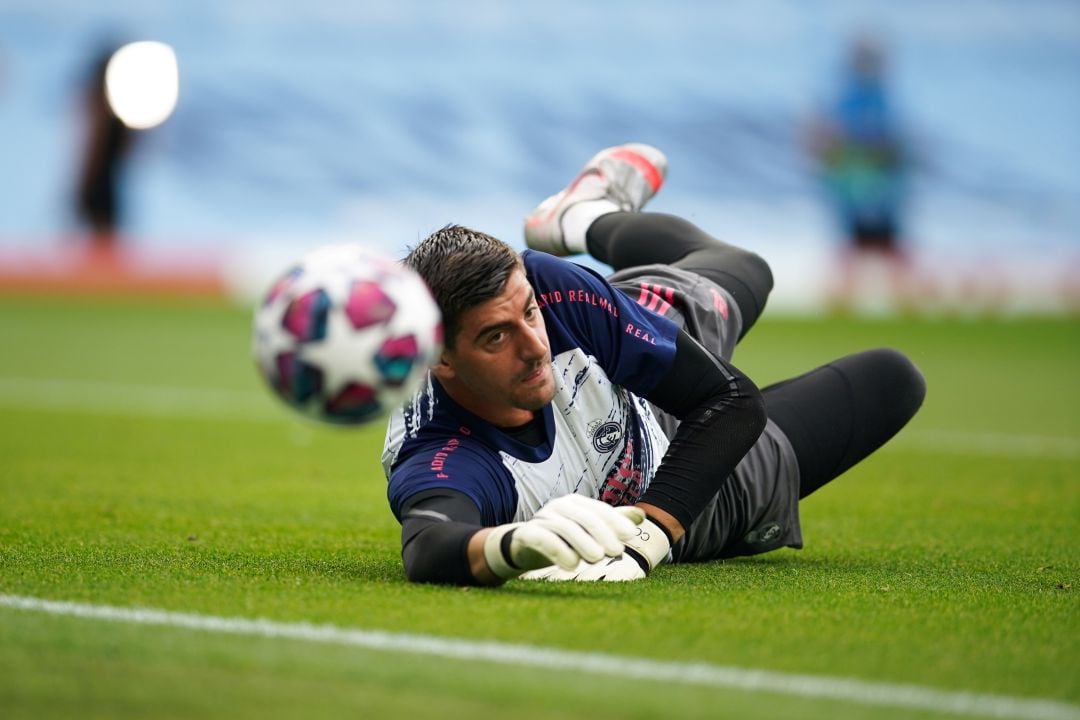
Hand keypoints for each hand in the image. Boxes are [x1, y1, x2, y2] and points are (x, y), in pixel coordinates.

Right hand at [517, 515, 671, 582]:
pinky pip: (544, 540)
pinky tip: (571, 566)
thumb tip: (642, 516)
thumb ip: (611, 523)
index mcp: (575, 503)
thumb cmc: (560, 538)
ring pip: (565, 528)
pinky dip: (559, 552)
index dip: (615, 521)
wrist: (521, 546)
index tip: (630, 536)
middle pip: (584, 517)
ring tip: (597, 559)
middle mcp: (558, 507)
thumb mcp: (586, 530)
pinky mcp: (527, 534)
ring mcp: (542, 519)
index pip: (598, 509)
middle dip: (603, 533)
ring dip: (583, 543)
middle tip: (617, 551)